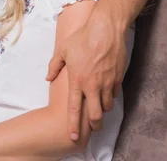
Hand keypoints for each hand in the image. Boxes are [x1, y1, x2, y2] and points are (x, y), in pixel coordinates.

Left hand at [46, 13, 126, 137]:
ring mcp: (107, 82)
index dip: (73, 125)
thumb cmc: (83, 37)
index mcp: (77, 80)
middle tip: (92, 128)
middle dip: (94, 125)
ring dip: (103, 110)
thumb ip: (54, 66)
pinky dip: (110, 96)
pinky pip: (115, 93)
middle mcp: (93, 85)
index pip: (74, 108)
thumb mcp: (63, 50)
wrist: (105, 28)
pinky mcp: (118, 77)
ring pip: (107, 106)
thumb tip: (48, 77)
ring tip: (99, 108)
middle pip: (95, 115)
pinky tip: (106, 92)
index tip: (73, 136)